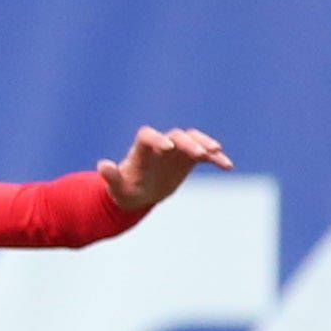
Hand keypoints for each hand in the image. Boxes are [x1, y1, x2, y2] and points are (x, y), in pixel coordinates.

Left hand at [100, 125, 231, 213]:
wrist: (139, 195)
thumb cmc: (125, 190)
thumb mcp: (117, 188)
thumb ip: (111, 177)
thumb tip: (102, 165)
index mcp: (141, 150)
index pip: (147, 136)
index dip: (157, 138)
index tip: (167, 148)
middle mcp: (160, 146)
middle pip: (175, 135)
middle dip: (187, 142)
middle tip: (200, 153)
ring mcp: (176, 151)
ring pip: (193, 139)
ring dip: (205, 143)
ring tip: (216, 152)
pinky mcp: (188, 160)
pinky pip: (205, 155)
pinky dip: (216, 158)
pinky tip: (228, 166)